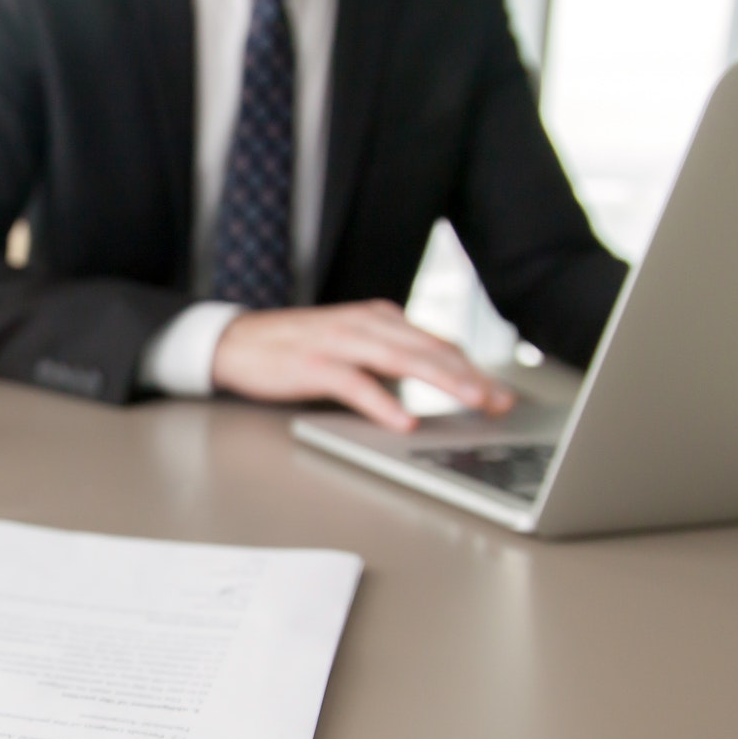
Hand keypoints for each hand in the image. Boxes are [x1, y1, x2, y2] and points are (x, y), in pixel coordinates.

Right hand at [210, 299, 514, 431]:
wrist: (237, 342)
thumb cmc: (297, 348)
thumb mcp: (352, 344)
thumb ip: (389, 355)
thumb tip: (433, 378)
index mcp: (379, 318)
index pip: (436, 342)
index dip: (471, 367)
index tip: (499, 392)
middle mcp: (365, 324)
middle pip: (429, 348)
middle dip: (469, 375)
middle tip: (499, 399)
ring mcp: (340, 342)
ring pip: (402, 359)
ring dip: (441, 381)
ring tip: (470, 401)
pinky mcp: (314, 364)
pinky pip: (356, 384)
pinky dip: (382, 402)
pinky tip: (403, 420)